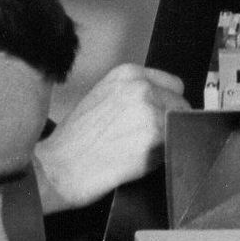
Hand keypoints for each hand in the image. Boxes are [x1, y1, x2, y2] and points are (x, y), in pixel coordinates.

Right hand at [32, 63, 186, 212]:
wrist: (59, 167)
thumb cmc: (74, 140)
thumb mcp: (102, 98)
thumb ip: (133, 95)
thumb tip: (160, 104)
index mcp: (128, 73)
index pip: (173, 84)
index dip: (168, 104)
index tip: (161, 117)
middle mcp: (142, 86)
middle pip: (180, 105)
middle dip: (169, 122)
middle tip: (146, 140)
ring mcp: (150, 110)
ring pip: (179, 127)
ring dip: (166, 140)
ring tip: (137, 151)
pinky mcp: (156, 136)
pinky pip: (173, 146)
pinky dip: (162, 156)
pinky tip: (137, 161)